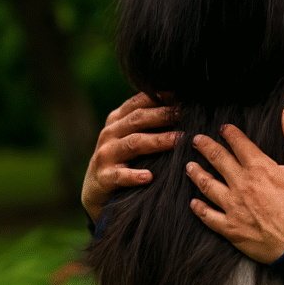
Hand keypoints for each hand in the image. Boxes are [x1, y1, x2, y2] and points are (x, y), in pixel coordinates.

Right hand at [81, 92, 180, 222]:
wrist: (95, 188)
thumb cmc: (123, 157)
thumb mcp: (131, 135)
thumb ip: (149, 121)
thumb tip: (184, 106)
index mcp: (117, 119)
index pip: (139, 102)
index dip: (161, 97)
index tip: (184, 96)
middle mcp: (110, 133)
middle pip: (138, 119)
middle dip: (164, 115)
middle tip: (187, 115)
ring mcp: (105, 155)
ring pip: (134, 143)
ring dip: (157, 141)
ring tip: (178, 141)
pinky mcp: (104, 177)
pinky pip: (119, 176)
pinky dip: (133, 176)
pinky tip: (149, 177)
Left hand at [186, 104, 283, 263]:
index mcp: (260, 168)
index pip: (240, 144)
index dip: (230, 134)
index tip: (223, 128)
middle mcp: (241, 185)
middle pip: (218, 161)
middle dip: (206, 147)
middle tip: (196, 140)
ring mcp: (233, 207)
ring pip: (208, 186)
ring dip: (197, 174)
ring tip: (189, 166)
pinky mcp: (231, 229)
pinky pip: (209, 217)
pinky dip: (199, 209)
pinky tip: (193, 203)